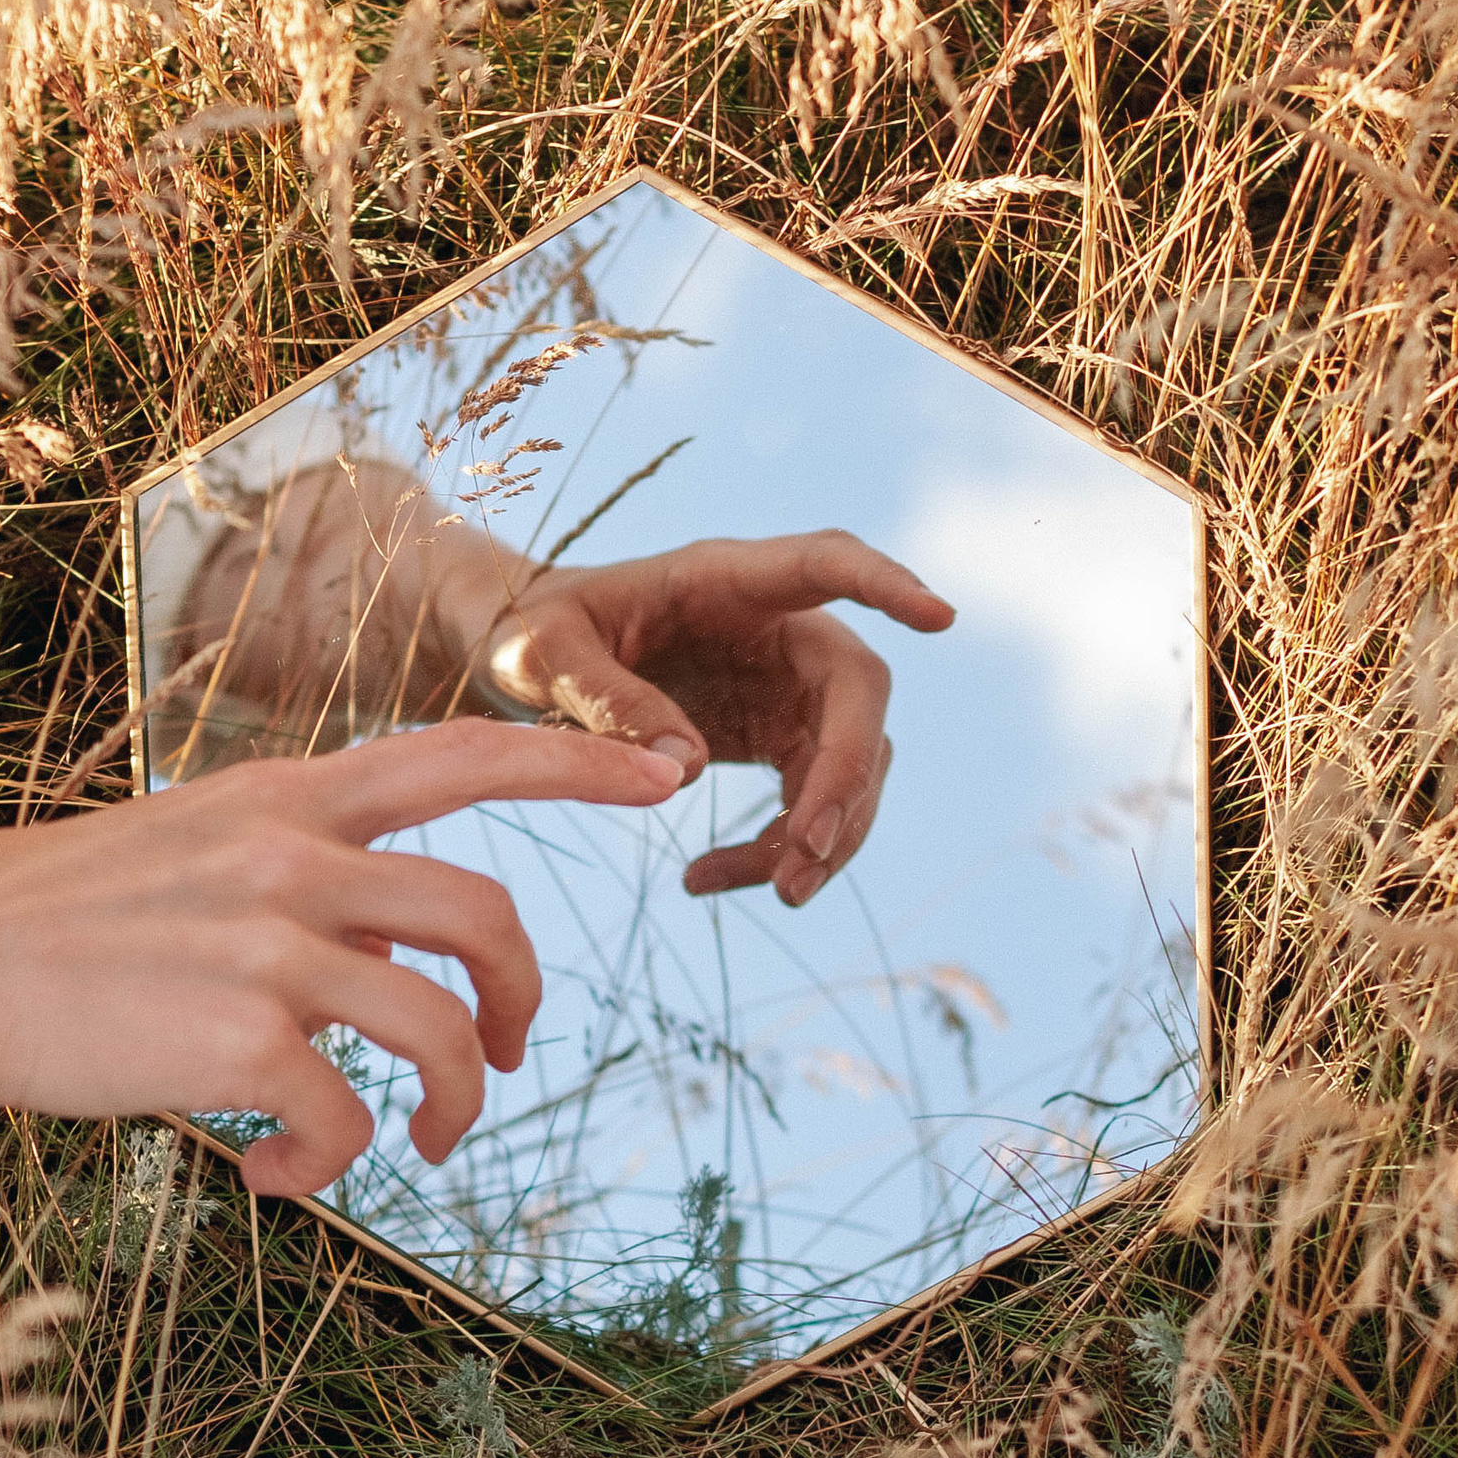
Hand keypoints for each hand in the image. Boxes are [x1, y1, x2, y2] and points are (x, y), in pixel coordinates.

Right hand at [0, 718, 682, 1195]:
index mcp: (278, 799)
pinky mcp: (239, 1042)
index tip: (664, 776)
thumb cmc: (39, 923)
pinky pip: (342, 1121)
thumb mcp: (181, 852)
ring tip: (418, 1147)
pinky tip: (268, 1179)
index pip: (457, 753)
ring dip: (455, 1103)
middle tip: (506, 1059)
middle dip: (525, 998)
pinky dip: (325, 1167)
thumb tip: (373, 946)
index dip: (574, 765)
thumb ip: (287, 876)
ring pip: (442, 1031)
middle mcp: (289, 858)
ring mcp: (269, 948)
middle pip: (487, 913)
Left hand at [467, 533, 954, 906]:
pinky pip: (808, 801)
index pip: (825, 564)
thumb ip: (607, 700)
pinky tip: (707, 879)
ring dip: (824, 834)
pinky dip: (778, 850)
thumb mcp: (539, 657)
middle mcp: (775, 627)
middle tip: (802, 860)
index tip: (940, 617)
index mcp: (725, 579)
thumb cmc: (525, 634)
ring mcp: (782, 686)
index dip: (886, 586)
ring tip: (770, 893)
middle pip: (855, 696)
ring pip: (849, 762)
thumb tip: (687, 771)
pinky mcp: (773, 738)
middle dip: (845, 780)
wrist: (517, 664)